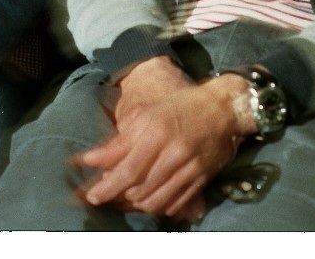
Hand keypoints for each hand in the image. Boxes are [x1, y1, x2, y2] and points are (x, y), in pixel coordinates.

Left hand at [73, 59, 249, 218]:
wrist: (222, 109)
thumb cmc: (178, 108)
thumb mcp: (145, 115)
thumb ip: (119, 141)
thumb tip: (91, 160)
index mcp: (156, 133)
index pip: (127, 170)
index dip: (107, 187)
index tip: (93, 196)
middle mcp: (174, 154)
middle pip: (140, 189)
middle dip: (119, 195)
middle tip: (108, 191)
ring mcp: (190, 170)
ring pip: (155, 201)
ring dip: (136, 203)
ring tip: (126, 195)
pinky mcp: (201, 181)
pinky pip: (175, 205)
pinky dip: (158, 206)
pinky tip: (149, 198)